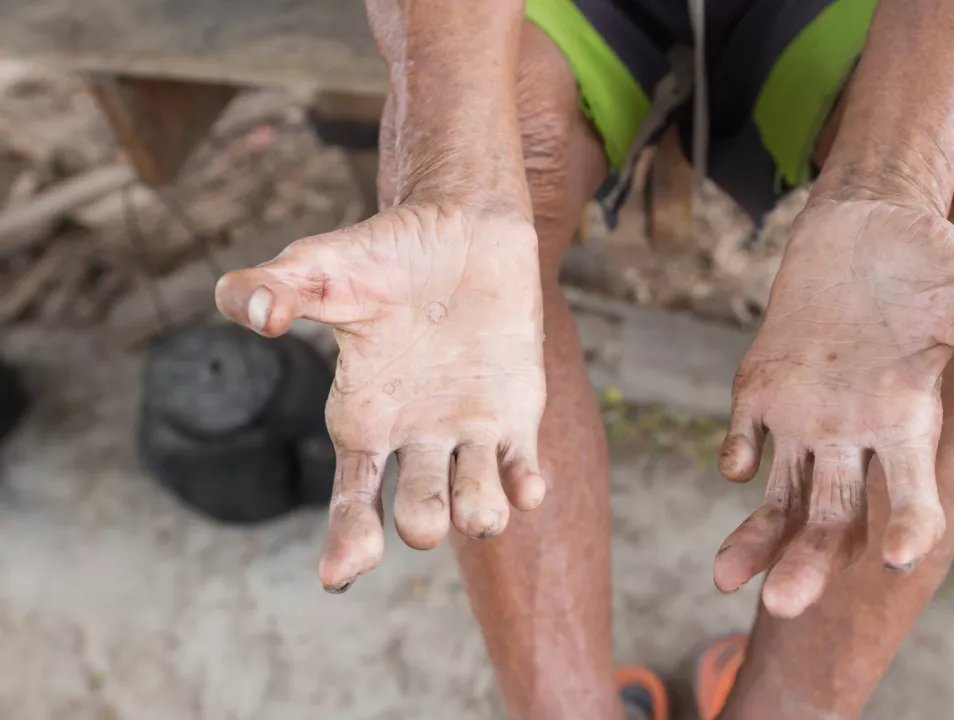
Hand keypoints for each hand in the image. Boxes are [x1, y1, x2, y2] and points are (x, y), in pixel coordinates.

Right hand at [216, 204, 545, 591]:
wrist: (463, 223)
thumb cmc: (386, 251)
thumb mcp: (321, 265)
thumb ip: (275, 287)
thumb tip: (247, 311)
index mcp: (362, 418)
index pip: (352, 497)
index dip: (346, 540)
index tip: (341, 575)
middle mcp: (414, 436)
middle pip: (416, 513)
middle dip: (420, 523)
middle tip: (422, 518)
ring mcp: (467, 429)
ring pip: (475, 502)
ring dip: (479, 515)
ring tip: (481, 512)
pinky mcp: (516, 413)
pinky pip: (522, 468)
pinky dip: (525, 487)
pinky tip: (527, 489)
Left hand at [714, 199, 953, 617]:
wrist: (865, 225)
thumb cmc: (934, 263)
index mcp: (908, 425)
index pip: (911, 495)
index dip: (909, 525)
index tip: (899, 555)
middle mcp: (854, 435)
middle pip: (832, 518)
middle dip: (809, 562)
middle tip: (783, 606)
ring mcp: (804, 416)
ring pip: (781, 495)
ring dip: (758, 539)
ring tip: (726, 580)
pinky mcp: (761, 387)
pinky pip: (743, 437)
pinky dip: (735, 452)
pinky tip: (737, 462)